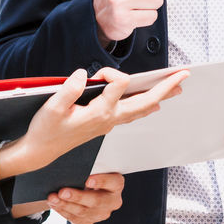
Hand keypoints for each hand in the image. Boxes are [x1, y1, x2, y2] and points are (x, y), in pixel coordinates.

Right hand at [0, 66, 187, 178]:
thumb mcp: (52, 107)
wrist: (41, 152)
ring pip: (141, 109)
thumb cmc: (45, 130)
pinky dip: (146, 104)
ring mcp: (108, 123)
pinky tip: (153, 102)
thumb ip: (70, 89)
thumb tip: (85, 73)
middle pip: (144, 102)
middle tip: (183, 75)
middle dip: (165, 87)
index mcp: (99, 113)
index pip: (118, 84)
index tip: (98, 72)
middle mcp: (109, 119)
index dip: (111, 72)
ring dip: (160, 96)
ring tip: (176, 87)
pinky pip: (132, 114)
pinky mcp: (105, 124)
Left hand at [47, 173, 124, 223]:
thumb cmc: (92, 172)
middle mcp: (112, 201)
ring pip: (83, 212)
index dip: (101, 181)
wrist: (91, 187)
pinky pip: (75, 219)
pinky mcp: (89, 221)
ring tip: (52, 198)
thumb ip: (89, 166)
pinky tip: (54, 204)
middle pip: (96, 201)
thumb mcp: (95, 167)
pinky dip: (63, 211)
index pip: (113, 182)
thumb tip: (73, 164)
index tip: (88, 179)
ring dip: (65, 205)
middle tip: (62, 192)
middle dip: (77, 197)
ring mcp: (101, 214)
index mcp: (117, 184)